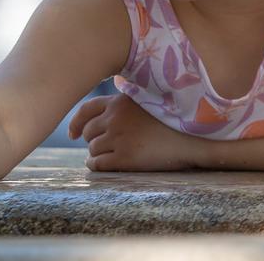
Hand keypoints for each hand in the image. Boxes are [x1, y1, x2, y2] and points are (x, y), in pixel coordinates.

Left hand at [69, 94, 198, 171]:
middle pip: (87, 131)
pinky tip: (100, 166)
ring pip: (92, 148)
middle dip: (90, 140)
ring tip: (106, 157)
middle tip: (99, 146)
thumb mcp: (146, 101)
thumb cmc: (172, 120)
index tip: (72, 133)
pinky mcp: (124, 158)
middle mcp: (114, 119)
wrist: (191, 138)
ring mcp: (118, 139)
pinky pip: (97, 164)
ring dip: (96, 153)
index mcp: (118, 102)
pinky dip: (95, 166)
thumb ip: (126, 101)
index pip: (86, 110)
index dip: (76, 122)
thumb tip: (112, 95)